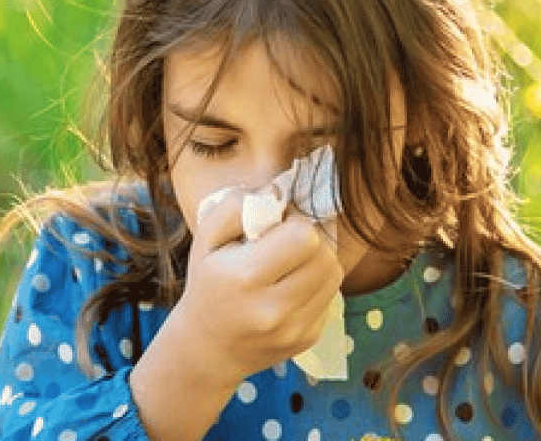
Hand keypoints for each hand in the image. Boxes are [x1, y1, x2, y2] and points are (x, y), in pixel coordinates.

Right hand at [173, 186, 344, 384]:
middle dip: (310, 242)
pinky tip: (292, 288)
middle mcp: (272, 310)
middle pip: (325, 256)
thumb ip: (235, 207)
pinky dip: (316, 287)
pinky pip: (330, 298)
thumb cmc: (208, 285)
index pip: (303, 237)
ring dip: (318, 262)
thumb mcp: (206, 241)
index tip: (277, 228)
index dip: (293, 223)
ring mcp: (293, 329)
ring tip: (292, 263)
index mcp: (244, 279)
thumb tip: (276, 190)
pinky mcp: (307, 339)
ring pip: (334, 275)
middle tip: (287, 244)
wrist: (208, 348)